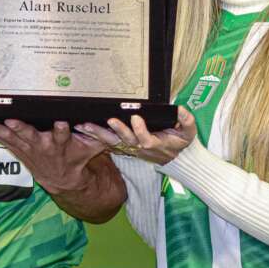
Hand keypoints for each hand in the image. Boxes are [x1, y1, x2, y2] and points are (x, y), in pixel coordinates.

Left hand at [0, 119, 108, 195]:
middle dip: (21, 129)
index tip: (63, 123)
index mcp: (61, 145)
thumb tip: (116, 123)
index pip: (63, 137)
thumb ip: (100, 135)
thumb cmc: (77, 157)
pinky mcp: (15, 148)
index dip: (63, 131)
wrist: (63, 180)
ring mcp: (25, 149)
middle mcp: (41, 147)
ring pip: (8, 137)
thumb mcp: (92, 148)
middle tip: (12, 121)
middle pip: (30, 137)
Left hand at [75, 106, 197, 165]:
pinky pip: (105, 142)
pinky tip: (80, 128)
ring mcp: (128, 147)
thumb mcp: (189, 133)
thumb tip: (181, 110)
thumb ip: (186, 122)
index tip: (136, 117)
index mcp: (154, 143)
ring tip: (84, 125)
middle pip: (124, 140)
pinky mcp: (122, 146)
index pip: (145, 139)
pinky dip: (93, 136)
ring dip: (97, 134)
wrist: (173, 157)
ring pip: (111, 142)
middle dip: (116, 130)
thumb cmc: (179, 142)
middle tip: (108, 120)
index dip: (140, 130)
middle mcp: (138, 147)